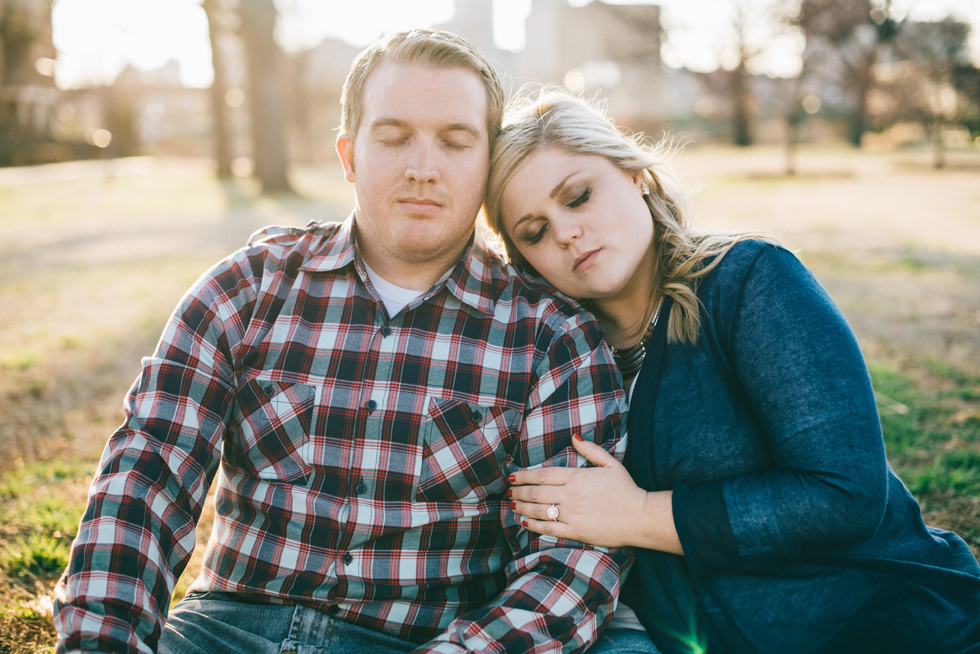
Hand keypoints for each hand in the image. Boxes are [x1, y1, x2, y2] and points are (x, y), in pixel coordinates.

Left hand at [508, 434, 648, 547]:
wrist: (640, 516)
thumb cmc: (626, 489)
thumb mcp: (610, 464)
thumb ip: (590, 450)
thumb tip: (574, 437)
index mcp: (578, 476)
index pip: (543, 474)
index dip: (524, 476)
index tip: (512, 476)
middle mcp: (571, 495)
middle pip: (537, 492)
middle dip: (519, 491)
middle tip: (507, 491)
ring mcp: (573, 514)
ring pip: (539, 510)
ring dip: (522, 507)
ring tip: (512, 505)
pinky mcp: (576, 531)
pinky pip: (550, 528)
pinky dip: (534, 525)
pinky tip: (525, 521)